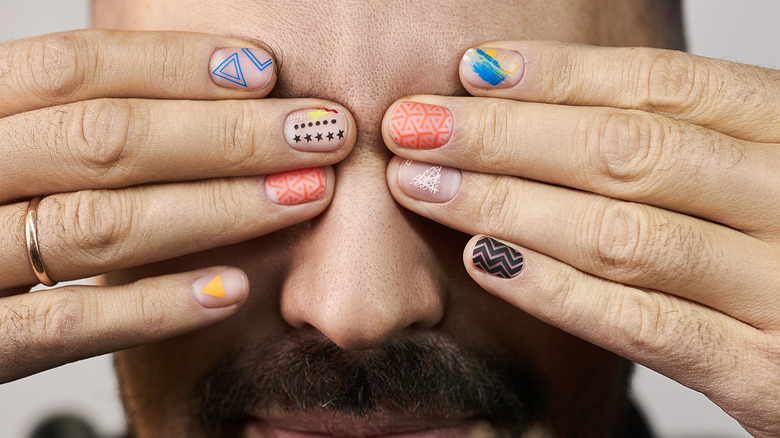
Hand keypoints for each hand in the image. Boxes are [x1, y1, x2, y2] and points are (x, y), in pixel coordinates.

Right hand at [0, 29, 353, 382]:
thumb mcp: (3, 146)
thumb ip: (68, 126)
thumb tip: (200, 94)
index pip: (73, 69)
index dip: (175, 65)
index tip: (264, 69)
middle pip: (104, 141)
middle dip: (228, 135)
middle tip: (320, 132)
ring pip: (99, 226)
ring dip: (216, 208)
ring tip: (303, 195)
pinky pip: (66, 326)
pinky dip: (155, 305)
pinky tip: (232, 288)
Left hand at [384, 41, 779, 436]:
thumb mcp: (756, 181)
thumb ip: (678, 149)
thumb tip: (537, 107)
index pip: (664, 87)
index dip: (560, 75)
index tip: (472, 69)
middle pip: (628, 151)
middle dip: (505, 135)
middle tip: (415, 124)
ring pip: (622, 232)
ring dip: (507, 203)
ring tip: (424, 184)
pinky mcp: (761, 373)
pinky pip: (642, 323)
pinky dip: (557, 288)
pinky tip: (488, 258)